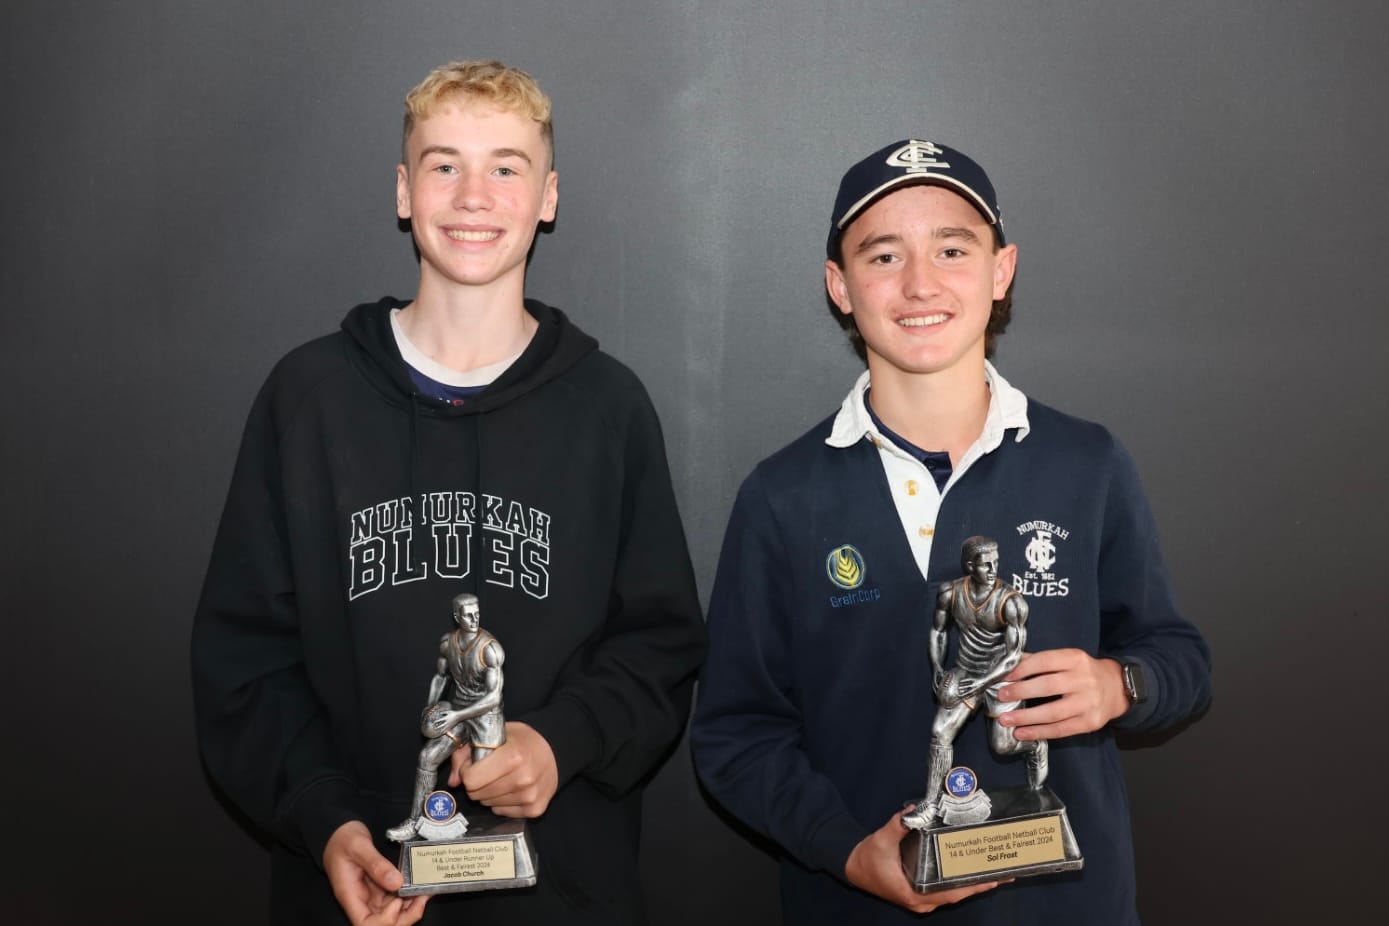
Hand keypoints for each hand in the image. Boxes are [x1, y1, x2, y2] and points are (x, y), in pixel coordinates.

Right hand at [322, 821, 427, 925]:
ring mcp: (372, 897)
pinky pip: (397, 900)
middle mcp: (362, 901)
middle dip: (404, 917)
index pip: (365, 924)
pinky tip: (422, 887)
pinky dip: (411, 898)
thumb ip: (376, 864)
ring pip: (393, 915)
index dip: (384, 921)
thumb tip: (397, 883)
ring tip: (426, 892)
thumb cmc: (343, 839)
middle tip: (422, 898)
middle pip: (382, 924)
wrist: (339, 832)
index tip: (397, 901)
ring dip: (411, 908)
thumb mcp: (358, 846)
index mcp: (350, 895)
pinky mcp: (381, 889)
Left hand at [450, 722, 557, 816]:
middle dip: (477, 783)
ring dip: (489, 793)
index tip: (475, 763)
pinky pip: (501, 812)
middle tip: (490, 770)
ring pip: (488, 804)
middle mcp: (523, 779)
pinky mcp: (535, 809)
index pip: (470, 779)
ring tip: (503, 777)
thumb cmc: (522, 741)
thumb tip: (453, 781)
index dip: (468, 771)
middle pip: (477, 794)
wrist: (554, 750)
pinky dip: (502, 802)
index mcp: (513, 757)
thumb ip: (466, 753)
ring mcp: (530, 796)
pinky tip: (512, 788)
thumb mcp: (494, 735)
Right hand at [845, 811, 1005, 912]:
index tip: (993, 880)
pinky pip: (946, 890)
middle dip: (980, 884)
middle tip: (1004, 874)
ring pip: (953, 894)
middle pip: (956, 894)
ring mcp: (921, 898)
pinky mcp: (920, 893)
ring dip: (972, 884)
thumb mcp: (881, 840)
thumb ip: (898, 825)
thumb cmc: (867, 857)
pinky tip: (972, 873)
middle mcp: (921, 900)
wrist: (852, 865)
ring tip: (995, 873)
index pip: (950, 893)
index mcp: (914, 893)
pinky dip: (960, 882)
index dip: (972, 887)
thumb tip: (914, 811)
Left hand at [997, 650, 1126, 740]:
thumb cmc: (1084, 672)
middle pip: (1048, 686)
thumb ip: (1041, 661)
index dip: (1023, 669)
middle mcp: (1084, 680)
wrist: (1117, 688)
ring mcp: (1088, 703)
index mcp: (1075, 659)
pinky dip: (1038, 732)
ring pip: (1052, 712)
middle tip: (1001, 696)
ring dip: (1025, 717)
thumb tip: (1010, 664)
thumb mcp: (1067, 659)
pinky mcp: (1090, 723)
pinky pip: (1060, 729)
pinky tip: (1022, 733)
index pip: (1045, 661)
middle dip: (1020, 692)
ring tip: (1006, 719)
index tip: (1005, 677)